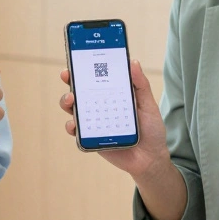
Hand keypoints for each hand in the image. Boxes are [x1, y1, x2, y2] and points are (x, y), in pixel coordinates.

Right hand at [58, 59, 169, 178]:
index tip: (76, 60)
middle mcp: (100, 107)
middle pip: (80, 92)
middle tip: (68, 76)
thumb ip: (141, 85)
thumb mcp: (148, 104)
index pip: (95, 79)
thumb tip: (133, 62)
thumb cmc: (151, 129)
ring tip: (71, 99)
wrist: (151, 159)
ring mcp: (94, 123)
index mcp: (112, 95)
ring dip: (67, 102)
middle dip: (70, 82)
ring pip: (73, 110)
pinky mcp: (91, 139)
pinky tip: (75, 124)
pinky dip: (72, 126)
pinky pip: (76, 132)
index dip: (84, 69)